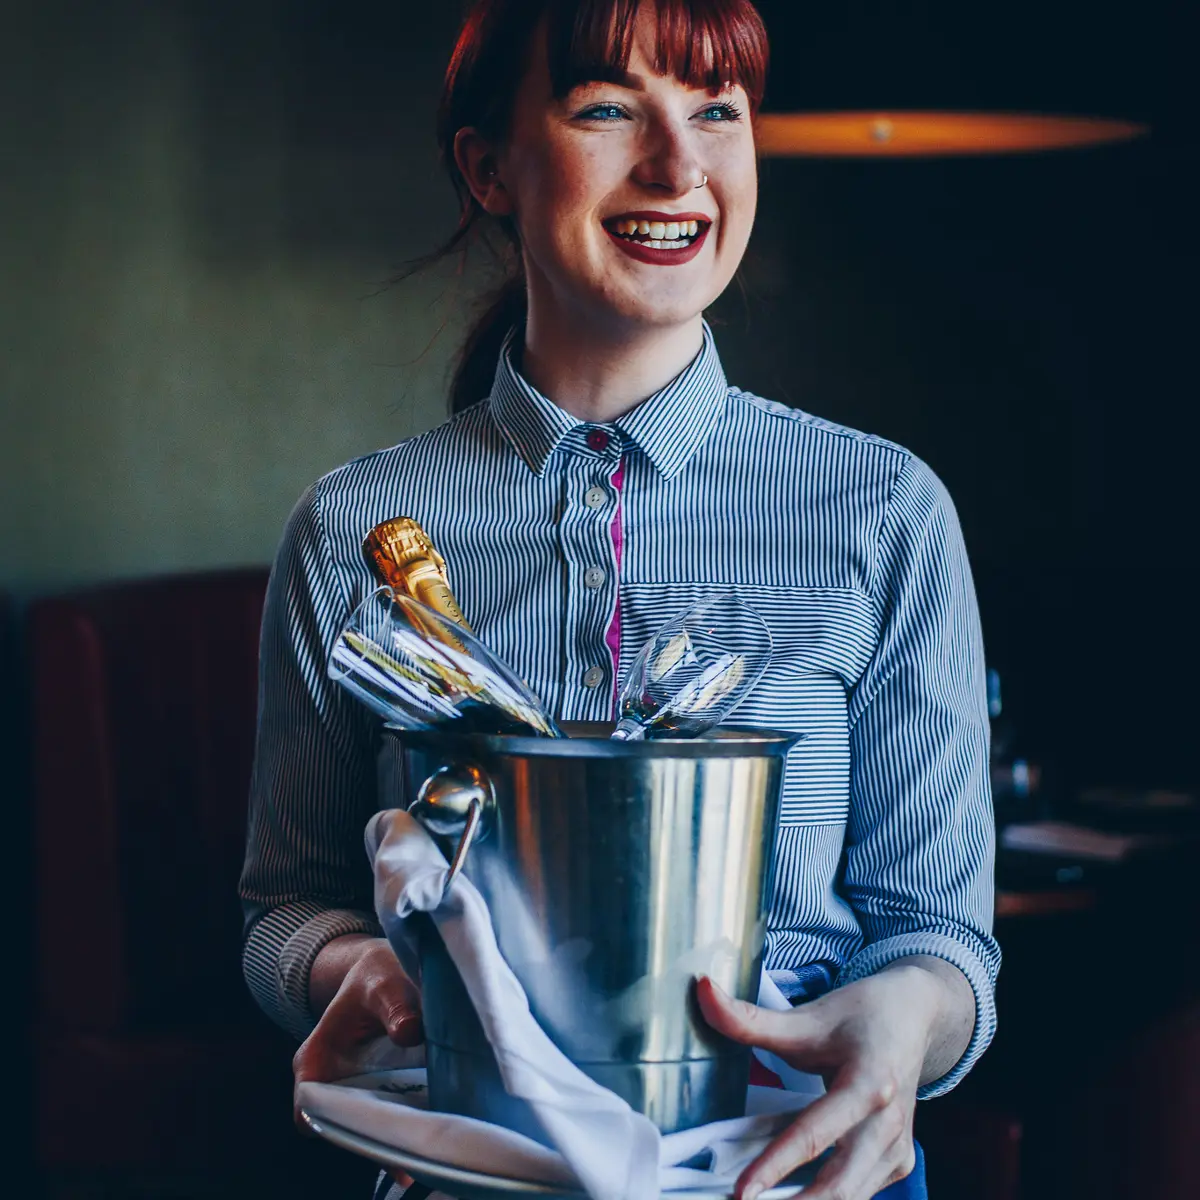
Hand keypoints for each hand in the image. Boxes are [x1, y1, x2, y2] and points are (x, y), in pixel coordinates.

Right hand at [292, 937, 422, 1125]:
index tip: (371, 1125)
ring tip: (428, 1135)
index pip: (308, 1106)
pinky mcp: (386, 1092)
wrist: (386, 974)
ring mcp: (359, 1091)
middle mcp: (332, 1083)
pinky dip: (413, 1119)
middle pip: (344, 1126)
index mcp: (315, 1058)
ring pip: (373, 1126)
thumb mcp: (381, 985)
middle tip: (412, 1140)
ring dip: (398, 1133)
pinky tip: (439, 1119)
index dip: (332, 1123)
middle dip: (376, 1138)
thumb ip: (393, 1007)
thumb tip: (409, 1033)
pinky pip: (395, 1114)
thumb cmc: (375, 979)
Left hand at [697, 959, 969, 1199]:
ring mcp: (898, 1149)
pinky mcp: (897, 1163)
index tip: (741, 1192)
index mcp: (870, 1082)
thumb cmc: (861, 1015)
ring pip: (851, 1199)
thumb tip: (702, 991)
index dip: (775, 1166)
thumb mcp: (808, 1015)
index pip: (817, 1134)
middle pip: (839, 1185)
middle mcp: (889, 1123)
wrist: (914, 1015)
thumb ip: (751, 1018)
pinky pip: (858, 1194)